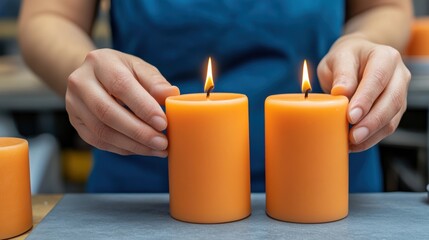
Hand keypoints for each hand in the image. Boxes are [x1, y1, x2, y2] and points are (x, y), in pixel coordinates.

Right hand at [66, 49, 179, 155]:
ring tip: (157, 149)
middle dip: (138, 131)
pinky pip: (99, 141)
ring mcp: (74, 104)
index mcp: (99, 62)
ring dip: (133, 144)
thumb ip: (155, 82)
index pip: (120, 86)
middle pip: (107, 112)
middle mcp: (80, 82)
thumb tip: (171, 94)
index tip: (163, 123)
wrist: (94, 76)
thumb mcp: (140, 68)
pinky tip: (143, 149)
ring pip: (102, 131)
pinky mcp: (76, 123)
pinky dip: (124, 148)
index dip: (143, 107)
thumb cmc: (123, 71)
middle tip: (162, 142)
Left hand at [318, 33, 410, 151]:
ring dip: (372, 134)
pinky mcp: (395, 109)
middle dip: (372, 122)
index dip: (366, 99)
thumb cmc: (345, 58)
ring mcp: (400, 93)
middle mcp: (398, 74)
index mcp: (385, 57)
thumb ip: (341, 73)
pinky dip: (372, 138)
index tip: (351, 116)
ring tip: (352, 143)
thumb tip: (341, 92)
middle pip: (391, 101)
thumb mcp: (338, 59)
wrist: (355, 59)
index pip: (378, 79)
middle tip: (353, 136)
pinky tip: (355, 144)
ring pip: (392, 117)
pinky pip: (387, 126)